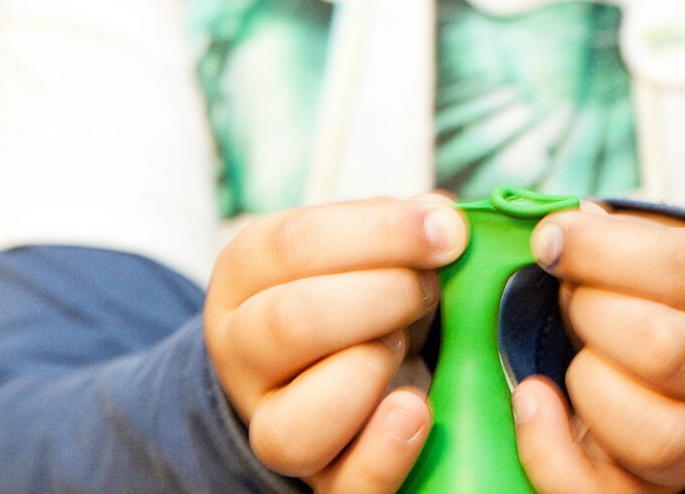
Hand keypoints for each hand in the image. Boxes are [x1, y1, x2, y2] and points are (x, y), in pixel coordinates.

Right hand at [203, 195, 467, 491]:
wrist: (323, 365)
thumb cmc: (353, 291)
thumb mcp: (359, 246)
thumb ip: (397, 227)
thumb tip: (443, 217)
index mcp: (244, 273)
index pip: (294, 245)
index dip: (380, 233)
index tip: (445, 230)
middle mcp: (240, 350)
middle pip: (292, 323)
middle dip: (382, 295)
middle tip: (426, 286)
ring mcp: (271, 421)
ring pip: (298, 420)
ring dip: (370, 371)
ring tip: (402, 343)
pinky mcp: (318, 478)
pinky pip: (345, 485)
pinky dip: (388, 450)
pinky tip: (417, 408)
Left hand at [513, 207, 684, 492]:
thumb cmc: (659, 286)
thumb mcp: (655, 240)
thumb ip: (610, 232)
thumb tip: (558, 229)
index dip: (603, 250)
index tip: (550, 239)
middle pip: (665, 349)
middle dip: (589, 313)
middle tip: (568, 296)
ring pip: (654, 434)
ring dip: (587, 383)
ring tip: (571, 353)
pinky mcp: (660, 485)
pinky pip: (602, 492)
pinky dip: (550, 450)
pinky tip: (532, 399)